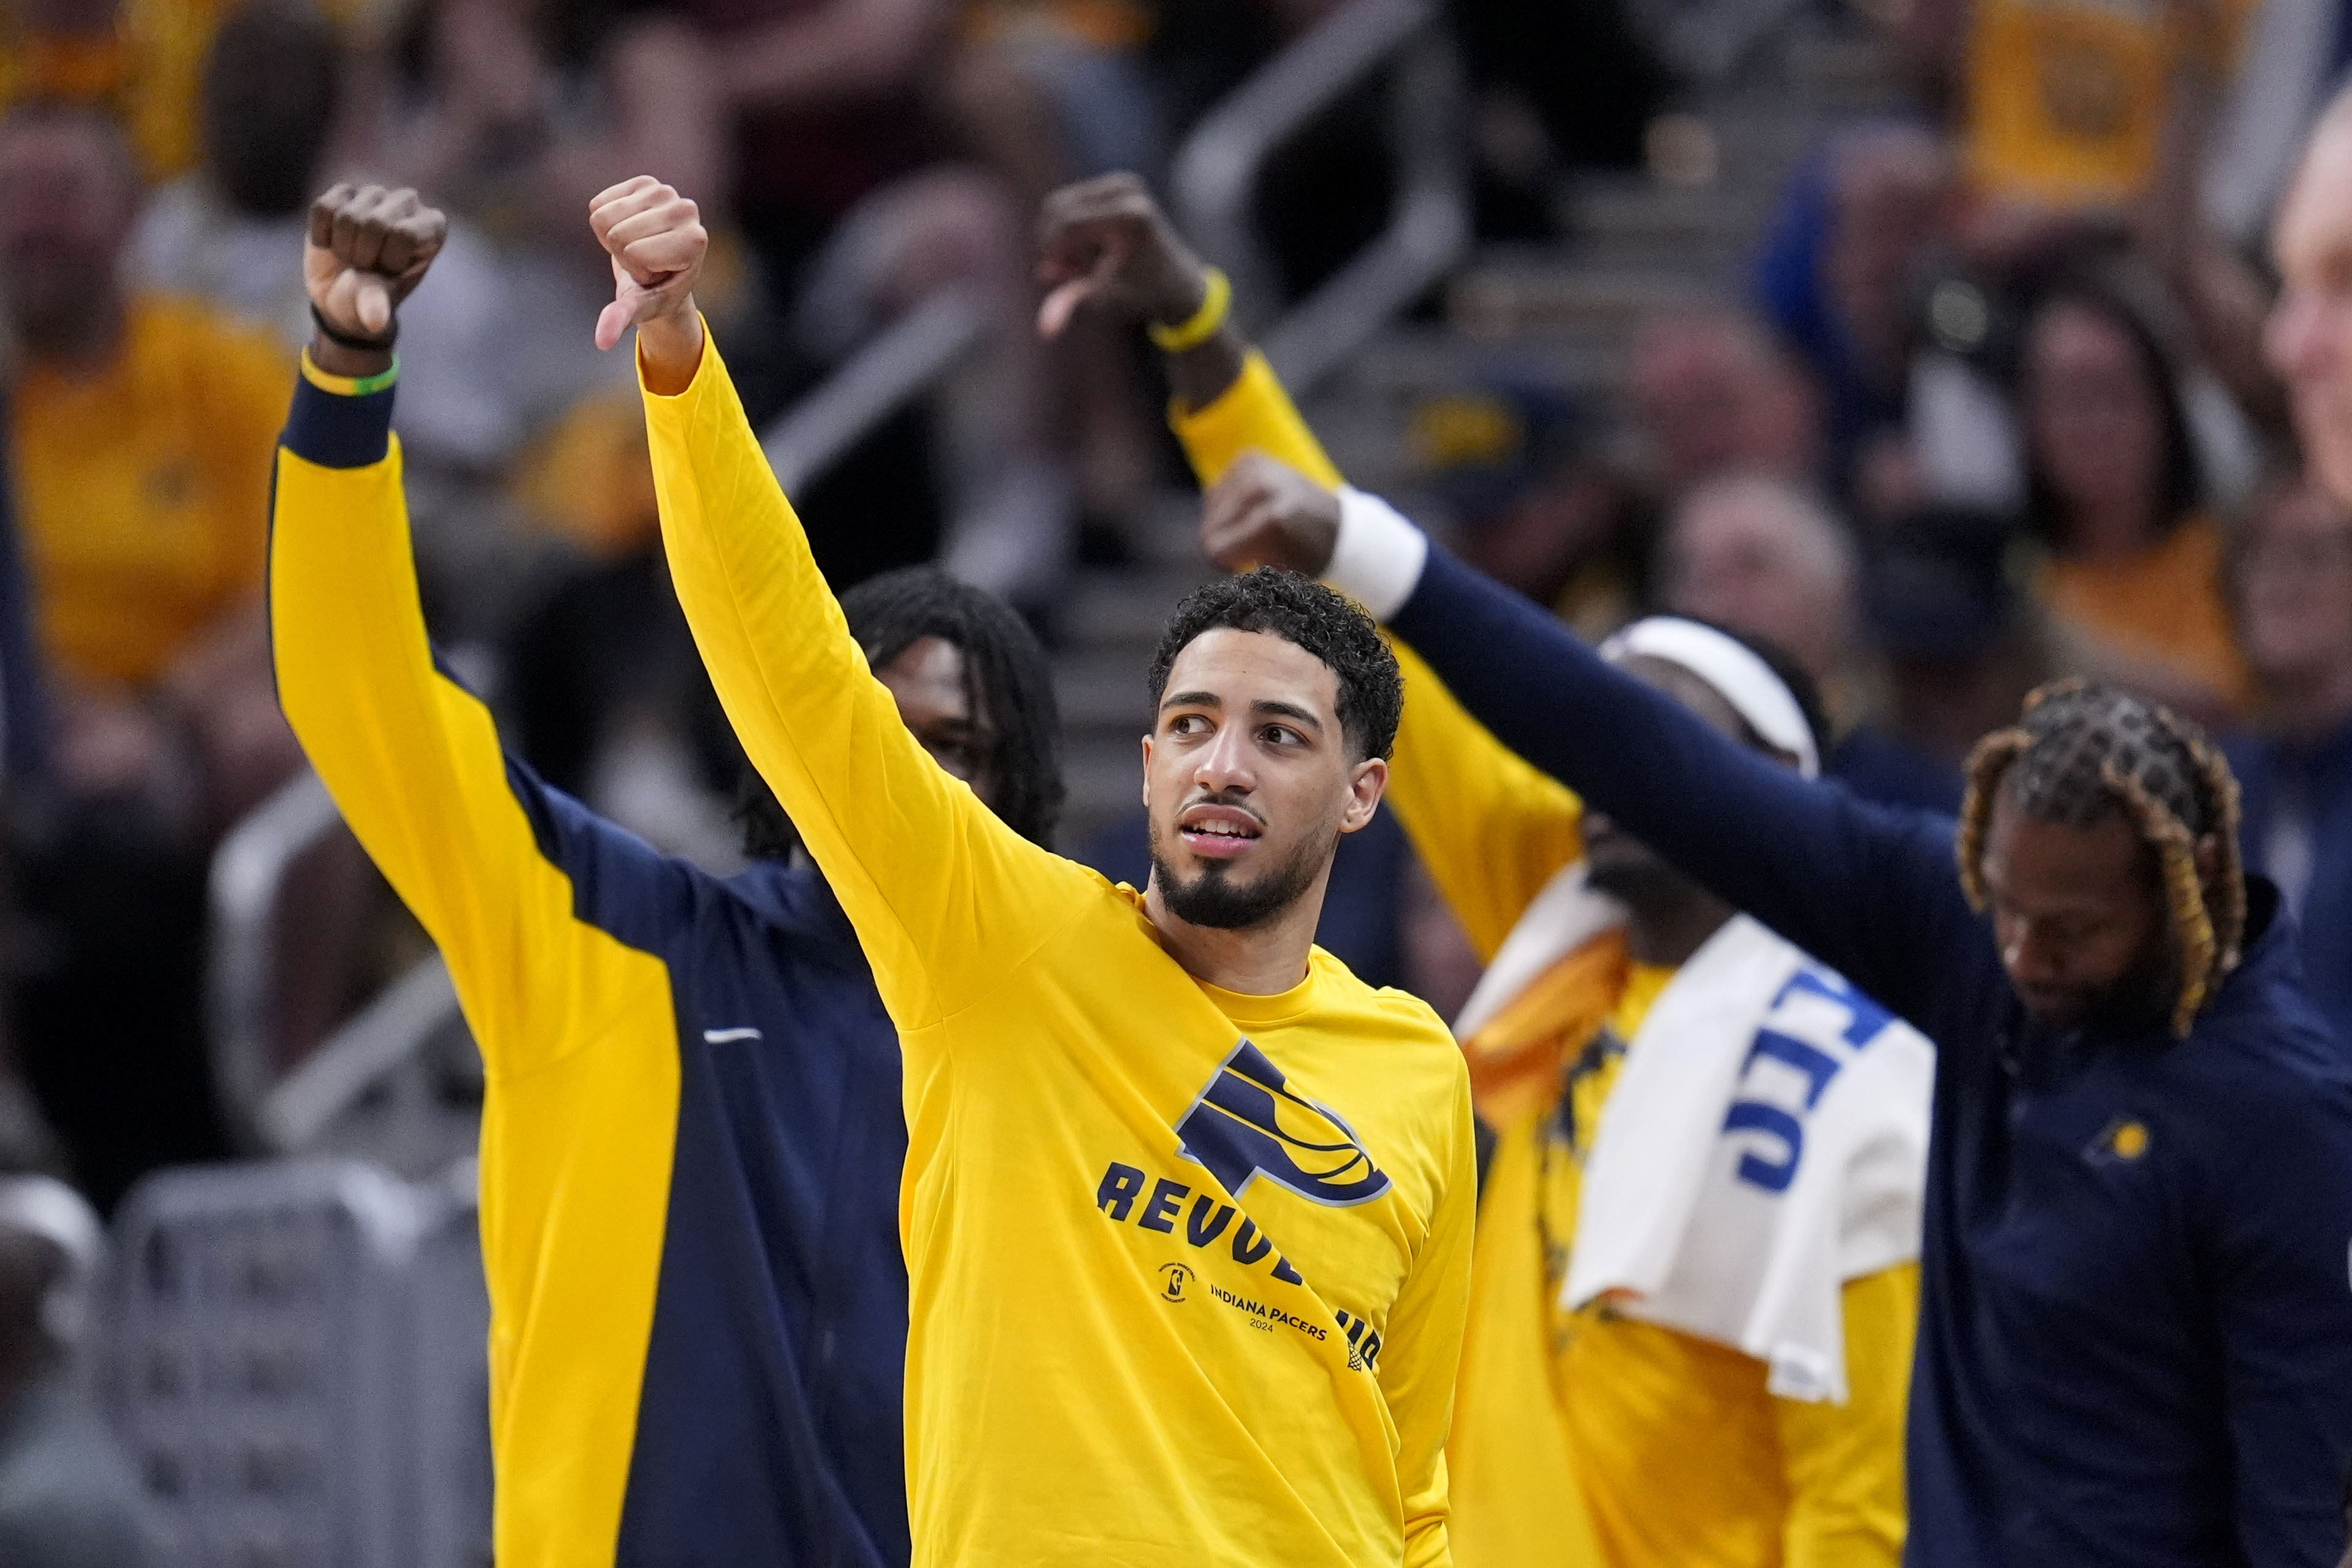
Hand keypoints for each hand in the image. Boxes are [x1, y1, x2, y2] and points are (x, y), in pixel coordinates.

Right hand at [305, 184, 446, 361]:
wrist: (342, 294)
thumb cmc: (372, 298)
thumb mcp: (376, 304)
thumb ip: (377, 306)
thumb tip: (375, 321)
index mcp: (433, 225)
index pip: (404, 234)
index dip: (388, 260)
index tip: (389, 272)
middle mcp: (408, 203)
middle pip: (373, 223)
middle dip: (361, 256)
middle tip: (365, 267)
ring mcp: (376, 194)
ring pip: (347, 216)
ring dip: (342, 247)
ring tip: (351, 257)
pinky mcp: (343, 193)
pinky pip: (322, 208)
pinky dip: (321, 234)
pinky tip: (331, 243)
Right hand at [589, 175, 706, 347]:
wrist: (661, 268)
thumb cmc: (656, 291)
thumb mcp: (641, 307)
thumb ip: (623, 318)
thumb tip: (601, 341)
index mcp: (695, 240)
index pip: (634, 253)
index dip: (635, 270)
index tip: (654, 274)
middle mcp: (686, 209)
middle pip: (618, 234)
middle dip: (623, 254)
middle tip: (644, 260)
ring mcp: (666, 192)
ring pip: (605, 217)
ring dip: (613, 237)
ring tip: (638, 246)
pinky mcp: (645, 182)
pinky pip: (598, 203)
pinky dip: (605, 220)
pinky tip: (629, 228)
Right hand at [1035, 172, 1213, 338]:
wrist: (1177, 281)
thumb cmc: (1141, 295)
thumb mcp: (1106, 301)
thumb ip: (1072, 304)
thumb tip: (1045, 331)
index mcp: (1130, 216)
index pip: (1067, 221)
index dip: (1050, 248)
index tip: (1052, 275)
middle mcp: (1128, 190)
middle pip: (1058, 206)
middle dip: (1052, 241)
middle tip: (1066, 272)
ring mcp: (1124, 181)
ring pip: (1061, 204)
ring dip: (1059, 237)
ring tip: (1081, 265)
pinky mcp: (1118, 181)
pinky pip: (1072, 200)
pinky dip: (1069, 227)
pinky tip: (1086, 251)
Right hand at [1200, 452, 1340, 575]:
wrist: (1337, 524)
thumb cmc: (1307, 556)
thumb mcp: (1277, 572)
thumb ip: (1239, 563)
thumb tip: (1211, 553)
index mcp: (1270, 519)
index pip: (1215, 546)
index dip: (1224, 562)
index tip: (1240, 566)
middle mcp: (1259, 485)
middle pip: (1210, 527)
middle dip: (1224, 542)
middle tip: (1249, 548)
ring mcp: (1253, 467)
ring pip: (1210, 508)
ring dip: (1224, 525)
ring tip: (1252, 529)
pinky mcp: (1248, 458)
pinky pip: (1216, 491)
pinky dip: (1227, 506)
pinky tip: (1249, 511)